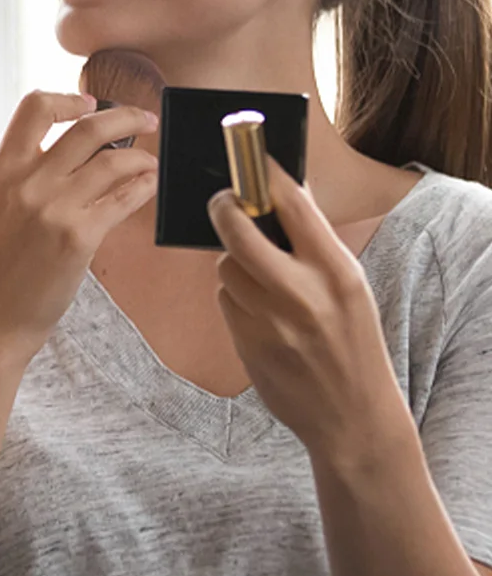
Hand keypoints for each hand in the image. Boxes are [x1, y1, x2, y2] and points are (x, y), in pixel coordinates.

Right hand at [0, 91, 157, 352]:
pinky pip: (124, 198)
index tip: (90, 103)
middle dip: (126, 116)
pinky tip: (149, 185)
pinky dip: (143, 185)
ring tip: (149, 162)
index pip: (34, 107)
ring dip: (141, 156)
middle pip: (87, 127)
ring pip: (113, 160)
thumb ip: (25, 174)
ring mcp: (52, 208)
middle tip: (144, 119)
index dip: (68, 98)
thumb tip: (71, 149)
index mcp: (1, 170)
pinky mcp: (78, 237)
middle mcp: (26, 182)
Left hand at [209, 160, 407, 458]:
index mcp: (337, 272)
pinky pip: (225, 298)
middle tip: (222, 199)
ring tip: (258, 275)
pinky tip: (258, 310)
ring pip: (225, 265)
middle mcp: (302, 293)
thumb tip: (282, 192)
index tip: (251, 158)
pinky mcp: (246, 341)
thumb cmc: (352, 343)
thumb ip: (315, 245)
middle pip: (238, 230)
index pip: (294, 206)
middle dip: (223, 207)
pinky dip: (234, 294)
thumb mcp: (350, 289)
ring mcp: (270, 319)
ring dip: (232, 261)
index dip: (266, 176)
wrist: (353, 417)